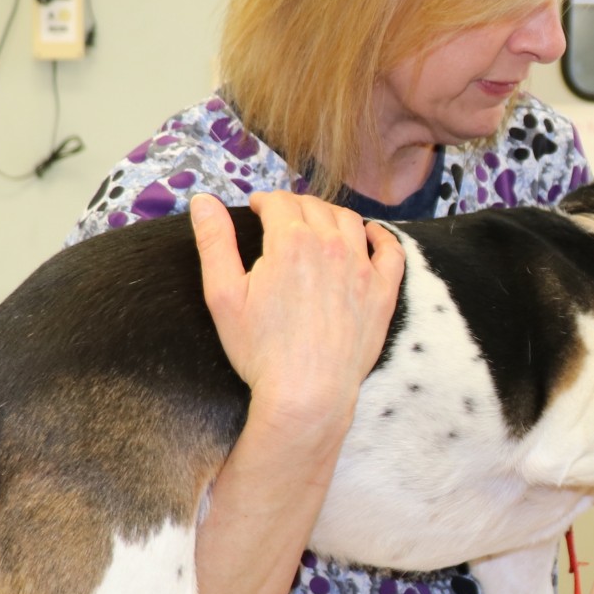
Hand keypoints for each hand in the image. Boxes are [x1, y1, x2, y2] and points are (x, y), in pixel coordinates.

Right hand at [191, 191, 404, 432]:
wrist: (308, 392)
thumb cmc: (261, 350)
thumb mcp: (224, 295)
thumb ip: (214, 242)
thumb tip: (203, 201)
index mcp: (291, 242)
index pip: (279, 202)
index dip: (265, 201)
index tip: (257, 209)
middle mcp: (331, 246)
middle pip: (314, 207)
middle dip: (294, 205)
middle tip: (282, 217)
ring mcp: (363, 268)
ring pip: (350, 221)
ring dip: (330, 214)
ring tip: (318, 223)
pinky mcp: (383, 292)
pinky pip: (390, 250)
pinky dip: (380, 235)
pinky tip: (371, 234)